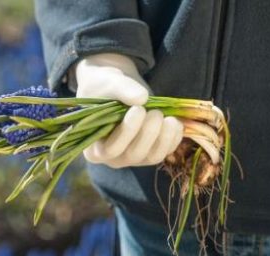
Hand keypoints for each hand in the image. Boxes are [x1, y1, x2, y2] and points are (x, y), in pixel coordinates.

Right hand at [72, 53, 183, 167]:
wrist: (116, 89)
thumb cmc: (105, 88)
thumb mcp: (108, 83)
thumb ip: (122, 89)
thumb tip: (142, 97)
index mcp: (94, 147)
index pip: (110, 149)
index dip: (127, 132)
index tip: (139, 109)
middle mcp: (114, 158)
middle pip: (133, 155)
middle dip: (148, 133)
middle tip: (155, 112)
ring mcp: (134, 157)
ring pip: (152, 157)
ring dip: (164, 138)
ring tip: (169, 118)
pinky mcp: (150, 153)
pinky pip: (166, 152)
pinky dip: (173, 138)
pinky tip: (175, 122)